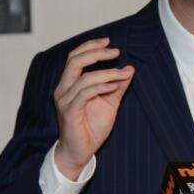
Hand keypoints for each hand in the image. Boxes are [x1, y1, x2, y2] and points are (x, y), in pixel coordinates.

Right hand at [53, 37, 134, 179]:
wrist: (81, 152)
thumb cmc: (92, 126)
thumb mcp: (110, 102)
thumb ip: (118, 85)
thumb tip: (130, 68)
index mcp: (69, 84)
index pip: (75, 57)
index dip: (90, 46)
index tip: (108, 41)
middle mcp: (63, 89)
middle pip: (74, 61)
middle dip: (96, 53)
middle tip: (116, 51)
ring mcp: (65, 101)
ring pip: (84, 78)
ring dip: (106, 73)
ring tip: (122, 74)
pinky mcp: (70, 113)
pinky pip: (84, 94)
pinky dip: (100, 87)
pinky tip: (114, 86)